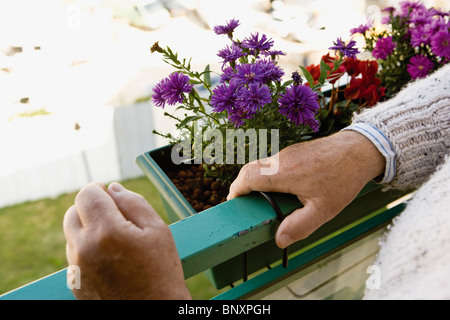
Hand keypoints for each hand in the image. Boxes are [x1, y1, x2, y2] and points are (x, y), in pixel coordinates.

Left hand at [63, 182, 190, 299]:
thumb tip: (113, 188)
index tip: (109, 194)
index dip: (99, 189)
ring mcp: (77, 269)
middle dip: (91, 208)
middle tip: (115, 217)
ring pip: (72, 234)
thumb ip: (134, 203)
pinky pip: (75, 256)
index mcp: (106, 232)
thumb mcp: (158, 230)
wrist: (154, 313)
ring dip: (89, 229)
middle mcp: (84, 249)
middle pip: (73, 212)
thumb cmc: (161, 272)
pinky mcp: (76, 283)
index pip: (86, 195)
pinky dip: (88, 250)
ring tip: (116, 242)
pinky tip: (111, 259)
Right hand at [227, 130, 384, 247]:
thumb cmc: (343, 178)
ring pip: (261, 164)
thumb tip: (279, 240)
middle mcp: (280, 159)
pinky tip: (282, 188)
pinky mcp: (295, 150)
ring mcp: (287, 152)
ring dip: (255, 179)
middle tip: (244, 203)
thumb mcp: (323, 210)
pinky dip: (268, 174)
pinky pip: (273, 162)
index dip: (236, 190)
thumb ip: (299, 226)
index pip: (247, 178)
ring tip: (263, 199)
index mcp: (282, 173)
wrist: (359, 149)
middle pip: (250, 169)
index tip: (233, 203)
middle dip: (242, 186)